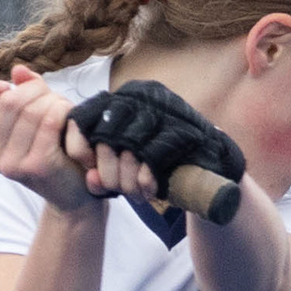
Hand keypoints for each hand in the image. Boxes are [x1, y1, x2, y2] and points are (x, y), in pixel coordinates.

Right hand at [0, 67, 102, 213]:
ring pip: (32, 109)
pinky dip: (63, 110)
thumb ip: (24, 92)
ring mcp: (12, 163)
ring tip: (63, 108)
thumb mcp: (33, 120)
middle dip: (34, 89)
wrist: (73, 195)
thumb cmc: (53, 151)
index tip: (8, 89)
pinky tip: (69, 117)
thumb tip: (18, 71)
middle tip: (50, 96)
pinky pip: (49, 121)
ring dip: (53, 100)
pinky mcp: (36, 165)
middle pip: (8, 101)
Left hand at [68, 80, 243, 211]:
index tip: (89, 170)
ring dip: (128, 180)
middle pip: (106, 135)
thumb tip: (90, 180)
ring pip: (129, 147)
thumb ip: (101, 171)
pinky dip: (147, 180)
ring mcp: (164, 109)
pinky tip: (150, 191)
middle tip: (117, 190)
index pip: (83, 116)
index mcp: (123, 97)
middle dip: (108, 171)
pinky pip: (153, 157)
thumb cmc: (161, 163)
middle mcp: (141, 95)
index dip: (79, 147)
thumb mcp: (124, 163)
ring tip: (136, 195)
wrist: (211, 165)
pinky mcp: (184, 129)